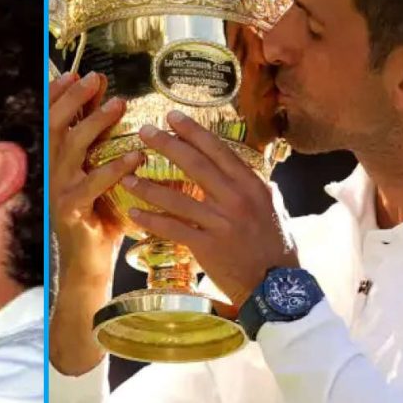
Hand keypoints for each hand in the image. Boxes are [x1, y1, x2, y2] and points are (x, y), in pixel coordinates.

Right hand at [49, 71, 143, 279]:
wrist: (87, 262)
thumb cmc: (98, 215)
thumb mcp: (97, 171)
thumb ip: (100, 140)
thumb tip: (112, 99)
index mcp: (53, 161)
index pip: (48, 119)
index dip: (57, 94)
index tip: (75, 73)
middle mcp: (50, 172)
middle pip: (54, 127)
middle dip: (73, 98)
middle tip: (95, 78)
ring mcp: (58, 191)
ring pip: (72, 149)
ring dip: (95, 124)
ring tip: (120, 106)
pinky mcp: (71, 211)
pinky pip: (93, 184)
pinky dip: (115, 167)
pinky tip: (136, 156)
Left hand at [126, 109, 297, 305]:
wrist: (276, 284)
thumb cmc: (275, 244)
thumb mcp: (272, 206)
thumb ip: (254, 184)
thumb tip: (240, 165)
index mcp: (252, 185)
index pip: (219, 150)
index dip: (194, 132)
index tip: (172, 117)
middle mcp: (236, 199)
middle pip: (195, 164)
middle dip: (167, 144)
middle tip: (144, 131)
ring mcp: (221, 222)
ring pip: (177, 197)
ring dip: (148, 185)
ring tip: (126, 176)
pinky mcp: (207, 246)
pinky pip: (172, 228)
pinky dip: (151, 220)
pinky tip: (134, 213)